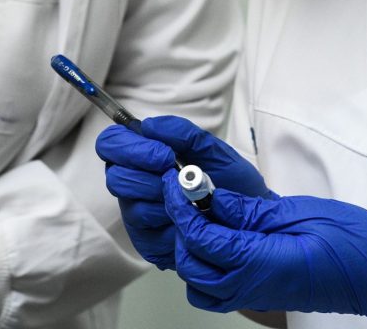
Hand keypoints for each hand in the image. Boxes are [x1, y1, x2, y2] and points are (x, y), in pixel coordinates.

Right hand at [96, 115, 270, 268]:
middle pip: (115, 175)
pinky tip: (188, 218)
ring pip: (129, 202)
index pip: (112, 144)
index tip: (163, 154)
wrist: (254, 224)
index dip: (129, 146)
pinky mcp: (146, 241)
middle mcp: (135, 184)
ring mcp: (139, 214)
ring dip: (161, 196)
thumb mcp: (216, 153)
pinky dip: (168, 220)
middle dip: (146, 172)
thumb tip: (149, 125)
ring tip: (188, 197)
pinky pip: (144, 229)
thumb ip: (185, 135)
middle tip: (175, 174)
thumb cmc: (233, 185)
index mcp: (146, 156)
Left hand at [162, 172, 366, 328]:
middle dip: (181, 225)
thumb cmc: (354, 242)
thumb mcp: (301, 213)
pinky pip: (218, 290)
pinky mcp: (262, 295)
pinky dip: (206, 268)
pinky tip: (222, 237)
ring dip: (191, 249)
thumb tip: (213, 198)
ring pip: (199, 282)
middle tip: (187, 190)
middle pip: (190, 263)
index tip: (176, 178)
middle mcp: (252, 287)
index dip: (182, 206)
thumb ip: (252, 211)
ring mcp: (256, 296)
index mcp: (261, 264)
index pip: (201, 238)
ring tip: (203, 212)